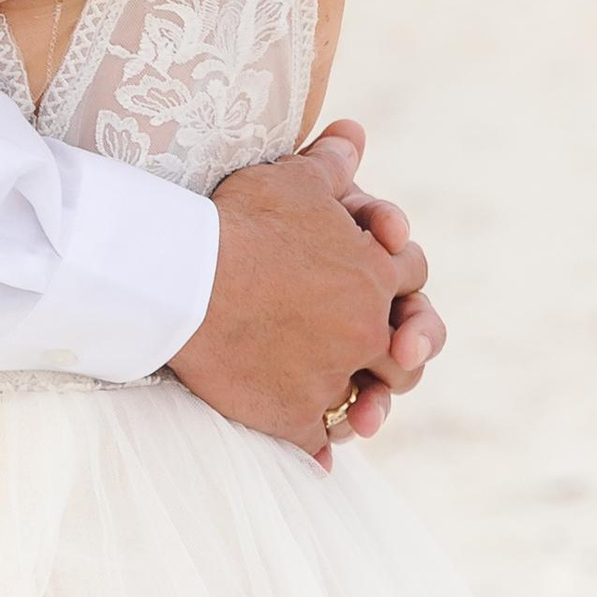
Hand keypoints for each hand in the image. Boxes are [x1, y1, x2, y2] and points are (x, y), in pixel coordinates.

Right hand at [168, 122, 441, 466]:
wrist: (184, 279)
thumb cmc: (241, 223)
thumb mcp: (293, 181)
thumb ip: (331, 163)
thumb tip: (354, 134)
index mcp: (374, 277)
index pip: (411, 277)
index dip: (398, 276)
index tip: (381, 279)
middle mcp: (364, 332)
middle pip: (409, 351)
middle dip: (405, 350)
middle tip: (392, 355)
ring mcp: (330, 379)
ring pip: (369, 403)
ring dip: (371, 409)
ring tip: (363, 417)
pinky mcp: (292, 417)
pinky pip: (316, 445)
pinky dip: (320, 453)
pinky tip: (321, 462)